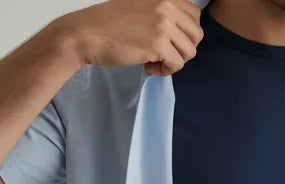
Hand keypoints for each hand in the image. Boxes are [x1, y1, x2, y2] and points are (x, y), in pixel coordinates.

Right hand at [52, 0, 203, 75]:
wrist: (83, 34)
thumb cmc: (107, 23)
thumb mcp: (138, 6)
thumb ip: (161, 13)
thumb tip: (183, 30)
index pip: (195, 15)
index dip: (187, 33)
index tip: (171, 41)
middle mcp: (166, 7)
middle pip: (197, 35)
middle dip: (183, 49)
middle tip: (164, 54)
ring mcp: (163, 25)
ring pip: (189, 52)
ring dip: (174, 61)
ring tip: (154, 61)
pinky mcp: (158, 45)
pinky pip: (177, 64)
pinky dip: (165, 70)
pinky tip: (148, 67)